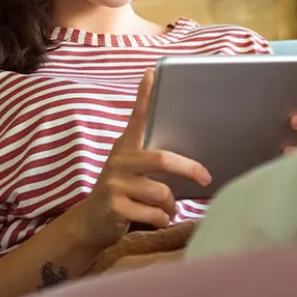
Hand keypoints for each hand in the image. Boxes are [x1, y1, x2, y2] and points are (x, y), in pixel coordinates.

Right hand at [69, 70, 211, 249]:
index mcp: (125, 147)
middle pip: (163, 159)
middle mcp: (118, 161)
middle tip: (206, 177)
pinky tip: (156, 220)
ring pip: (162, 193)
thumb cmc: (122, 192)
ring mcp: (114, 183)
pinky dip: (162, 220)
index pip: (136, 116)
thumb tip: (192, 159)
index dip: (145, 96)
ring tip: (166, 209)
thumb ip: (151, 158)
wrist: (91, 223)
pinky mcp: (114, 206)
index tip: (152, 73)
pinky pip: (155, 214)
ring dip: (171, 205)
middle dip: (189, 169)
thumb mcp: (131, 169)